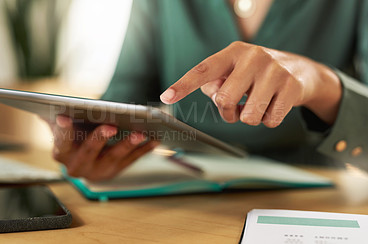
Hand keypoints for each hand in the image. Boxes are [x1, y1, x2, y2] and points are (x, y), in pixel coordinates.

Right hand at [44, 115, 158, 180]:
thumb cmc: (73, 135)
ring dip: (128, 145)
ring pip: (114, 159)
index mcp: (62, 153)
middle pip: (89, 153)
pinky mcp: (116, 171)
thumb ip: (55, 118)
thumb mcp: (61, 127)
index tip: (63, 116)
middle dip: (100, 139)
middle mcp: (78, 166)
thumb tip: (47, 105)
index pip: (61, 143)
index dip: (62, 131)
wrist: (82, 157)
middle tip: (111, 126)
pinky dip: (144, 150)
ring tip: (140, 133)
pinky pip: (131, 160)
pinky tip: (154, 139)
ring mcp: (99, 171)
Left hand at [160, 41, 340, 126]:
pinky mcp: (292, 88)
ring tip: (257, 104)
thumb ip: (216, 84)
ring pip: (248, 116)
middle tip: (237, 108)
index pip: (204, 70)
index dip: (183, 85)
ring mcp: (275, 71)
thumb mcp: (236, 72)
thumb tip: (212, 96)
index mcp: (234, 52)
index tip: (166, 96)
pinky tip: (273, 105)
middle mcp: (253, 57)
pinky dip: (268, 120)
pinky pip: (269, 121)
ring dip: (249, 118)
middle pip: (224, 100)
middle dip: (227, 112)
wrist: (301, 71)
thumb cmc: (258, 74)